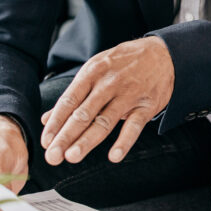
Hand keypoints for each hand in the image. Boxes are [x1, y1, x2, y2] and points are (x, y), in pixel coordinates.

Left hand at [40, 36, 173, 165]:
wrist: (164, 54)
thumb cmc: (125, 63)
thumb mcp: (97, 69)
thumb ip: (74, 95)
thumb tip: (46, 119)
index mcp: (93, 72)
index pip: (69, 101)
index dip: (56, 122)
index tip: (46, 142)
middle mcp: (109, 83)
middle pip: (84, 113)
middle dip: (66, 136)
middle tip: (53, 156)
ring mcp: (129, 94)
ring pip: (105, 121)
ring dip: (88, 140)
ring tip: (72, 156)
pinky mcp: (147, 105)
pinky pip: (134, 125)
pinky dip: (124, 141)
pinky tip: (114, 156)